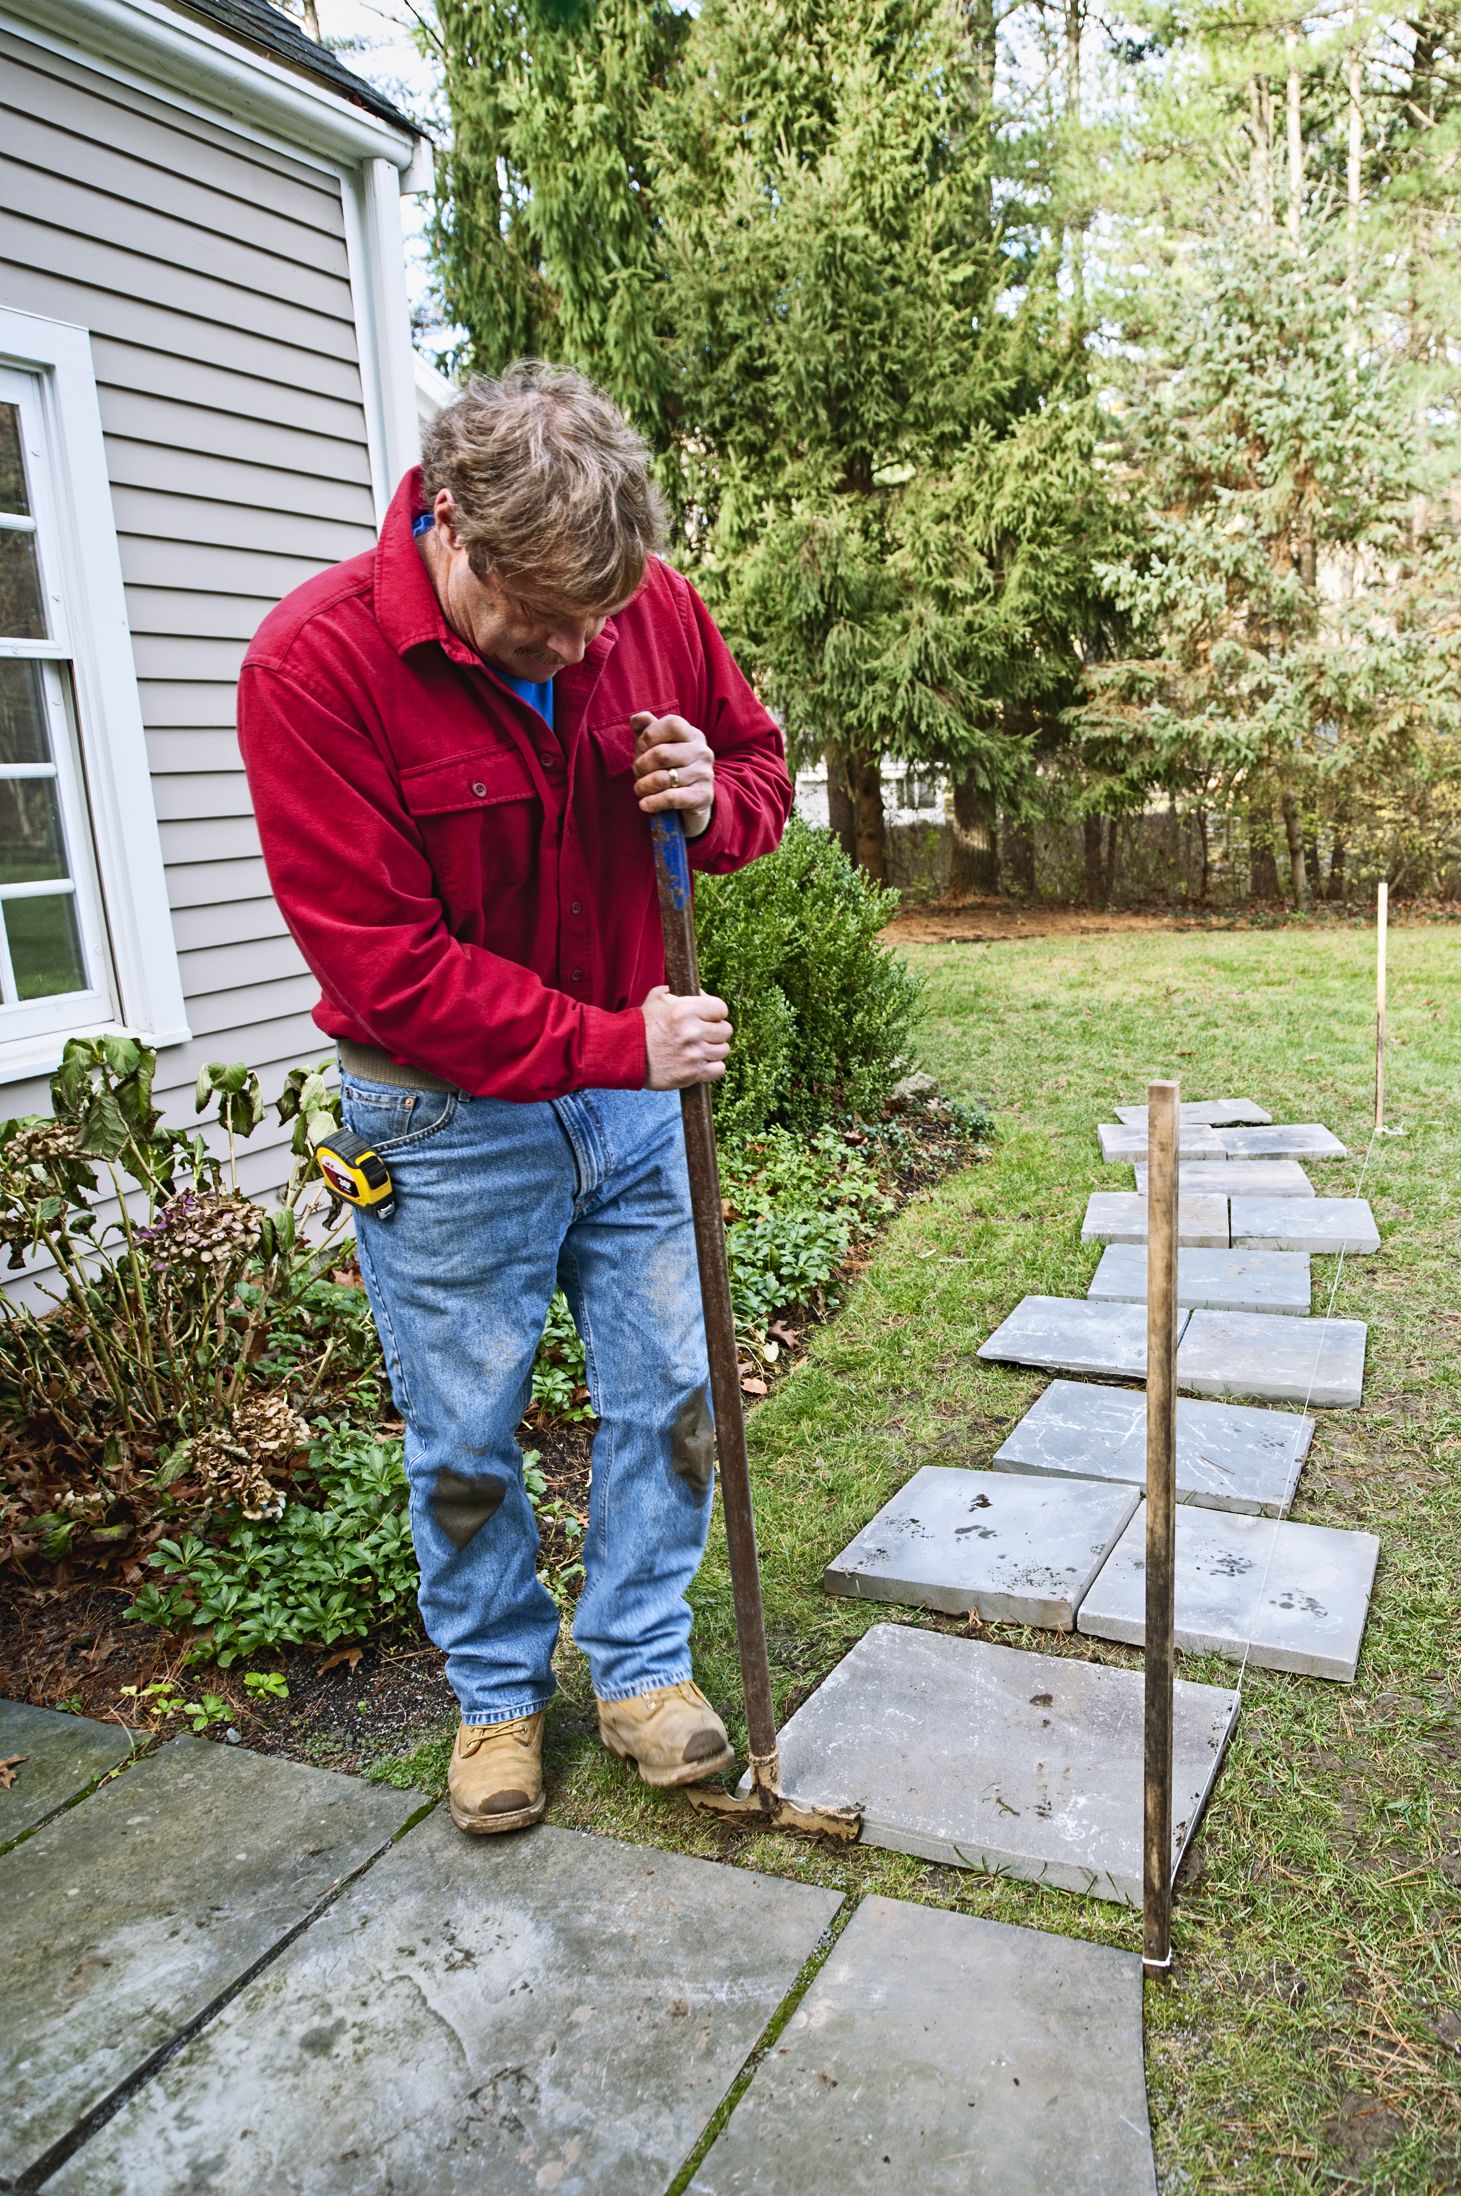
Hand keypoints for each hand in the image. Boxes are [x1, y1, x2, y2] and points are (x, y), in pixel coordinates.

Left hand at [632, 712, 714, 839]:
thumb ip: (646, 730)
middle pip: (662, 753)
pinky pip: (671, 798)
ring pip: (663, 778)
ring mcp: (705, 773)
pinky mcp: (703, 796)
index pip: (672, 723)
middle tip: (637, 774)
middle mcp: (702, 751)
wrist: (689, 805)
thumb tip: (638, 717)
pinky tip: (644, 804)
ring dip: (643, 786)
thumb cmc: (668, 771)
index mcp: (692, 735)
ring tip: (640, 790)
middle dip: (641, 766)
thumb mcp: (654, 748)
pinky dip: (652, 802)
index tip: (641, 748)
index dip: (650, 735)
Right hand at [641, 984, 731, 1088]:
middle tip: (704, 1034)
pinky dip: (712, 1067)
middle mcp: (692, 1032)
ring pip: (724, 1050)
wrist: (623, 1055)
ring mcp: (693, 1054)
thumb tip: (700, 994)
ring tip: (699, 1049)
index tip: (709, 1017)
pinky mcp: (692, 1074)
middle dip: (716, 1031)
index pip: (721, 1008)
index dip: (716, 1013)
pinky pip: (719, 1069)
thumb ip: (678, 992)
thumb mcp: (656, 999)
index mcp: (685, 1010)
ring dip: (714, 1050)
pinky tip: (701, 1063)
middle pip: (726, 1030)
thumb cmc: (640, 1025)